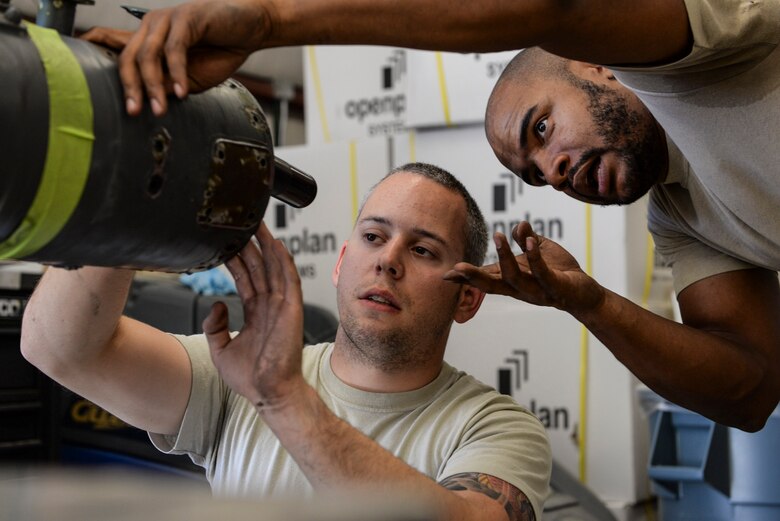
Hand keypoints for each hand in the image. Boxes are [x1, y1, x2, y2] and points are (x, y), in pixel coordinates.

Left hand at [95, 0, 271, 116]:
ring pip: (147, 55)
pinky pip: (174, 50)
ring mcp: (166, 20)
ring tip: (159, 109)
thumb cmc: (221, 50)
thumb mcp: (190, 77)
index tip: (75, 74)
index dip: (91, 53)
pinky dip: (178, 73)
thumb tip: (153, 100)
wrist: (252, 28)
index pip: (110, 42)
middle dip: (129, 88)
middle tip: (134, 112)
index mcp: (148, 39)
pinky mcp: (186, 18)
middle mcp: (150, 26)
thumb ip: (169, 86)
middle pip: (127, 57)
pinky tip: (182, 92)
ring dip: (153, 86)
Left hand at [203, 222, 305, 409]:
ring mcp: (282, 306)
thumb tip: (215, 304)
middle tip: (241, 221)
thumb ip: (215, 326)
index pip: (246, 277)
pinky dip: (283, 261)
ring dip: (266, 244)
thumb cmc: (251, 377)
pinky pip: (288, 279)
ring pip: (273, 267)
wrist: (269, 393)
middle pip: (259, 266)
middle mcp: (270, 305)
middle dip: (250, 243)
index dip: (237, 258)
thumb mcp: (221, 350)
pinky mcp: (292, 309)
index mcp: (257, 312)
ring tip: (256, 222)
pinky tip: (276, 244)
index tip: (227, 240)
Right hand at [443, 221, 604, 314]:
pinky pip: (542, 273)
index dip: (467, 277)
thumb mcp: (540, 251)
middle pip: (492, 285)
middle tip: (456, 269)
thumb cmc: (559, 272)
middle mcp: (521, 289)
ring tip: (499, 235)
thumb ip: (527, 239)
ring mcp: (537, 290)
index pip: (487, 279)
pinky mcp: (555, 287)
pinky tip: (530, 241)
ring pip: (514, 278)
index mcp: (513, 280)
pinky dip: (534, 256)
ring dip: (505, 257)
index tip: (446, 275)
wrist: (585, 293)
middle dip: (474, 277)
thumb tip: (518, 225)